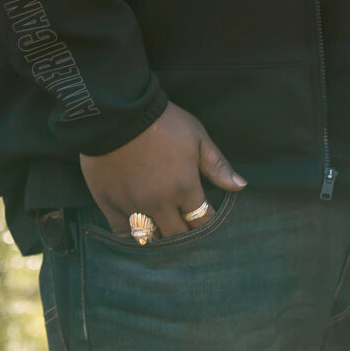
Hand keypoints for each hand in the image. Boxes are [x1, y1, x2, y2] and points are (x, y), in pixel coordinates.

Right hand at [78, 102, 244, 239]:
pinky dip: (132, 236)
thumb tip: (240, 186)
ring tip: (164, 234)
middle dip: (185, 235)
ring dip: (159, 239)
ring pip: (150, 239)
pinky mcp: (109, 204)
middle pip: (177, 236)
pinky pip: (123, 233)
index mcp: (184, 187)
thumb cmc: (163, 121)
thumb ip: (217, 165)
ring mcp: (133, 205)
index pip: (202, 221)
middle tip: (186, 229)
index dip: (207, 223)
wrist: (118, 111)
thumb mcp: (196, 137)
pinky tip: (139, 232)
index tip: (206, 220)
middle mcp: (159, 203)